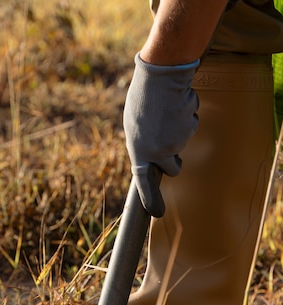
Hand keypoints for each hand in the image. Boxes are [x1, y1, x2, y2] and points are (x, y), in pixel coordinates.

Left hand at [123, 54, 199, 203]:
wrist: (160, 73)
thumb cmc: (142, 98)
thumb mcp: (132, 126)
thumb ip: (141, 146)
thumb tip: (149, 160)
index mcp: (139, 151)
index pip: (145, 183)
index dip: (151, 199)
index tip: (157, 213)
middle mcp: (158, 151)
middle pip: (173, 168)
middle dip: (173, 160)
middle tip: (166, 141)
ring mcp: (176, 141)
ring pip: (181, 145)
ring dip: (177, 132)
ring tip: (166, 113)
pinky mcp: (189, 128)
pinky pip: (190, 126)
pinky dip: (185, 117)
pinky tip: (176, 105)